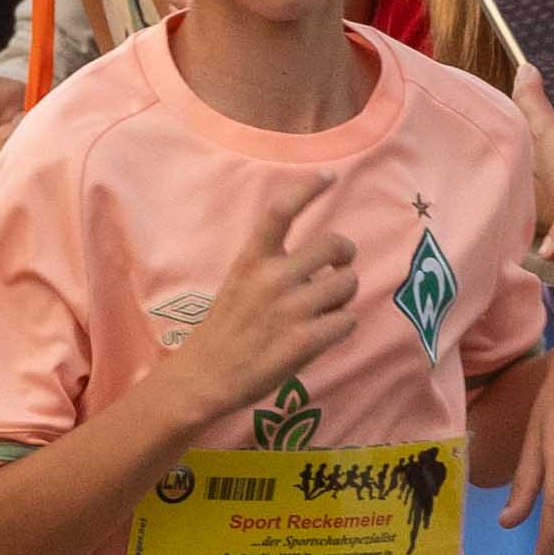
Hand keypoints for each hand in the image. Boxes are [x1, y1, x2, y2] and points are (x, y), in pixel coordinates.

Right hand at [169, 166, 370, 428]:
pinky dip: (341, 327)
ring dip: (343, 296)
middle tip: (339, 268)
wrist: (205, 377)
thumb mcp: (239, 284)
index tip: (328, 176)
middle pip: (334, 245)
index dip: (307, 190)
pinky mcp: (305, 340)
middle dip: (345, 256)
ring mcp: (290, 309)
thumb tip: (323, 261)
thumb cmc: (225, 329)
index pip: (279, 213)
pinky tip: (321, 335)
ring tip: (324, 310)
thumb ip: (273, 267)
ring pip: (347, 284)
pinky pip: (348, 321)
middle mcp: (272, 279)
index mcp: (251, 261)